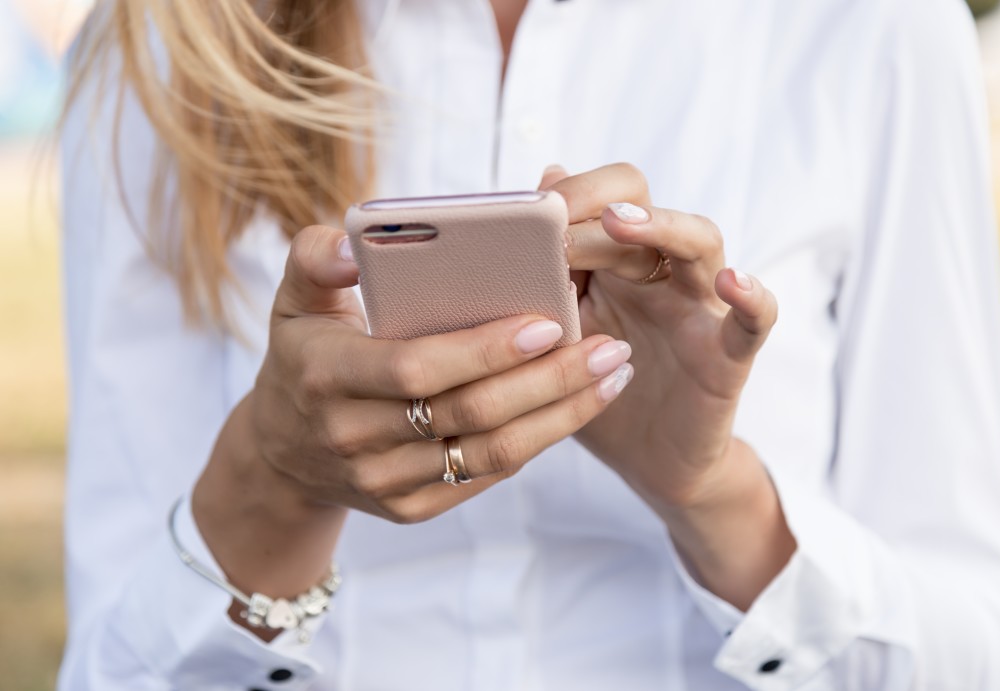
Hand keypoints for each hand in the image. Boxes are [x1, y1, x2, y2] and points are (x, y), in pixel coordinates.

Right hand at [194, 225, 632, 601]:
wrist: (282, 450)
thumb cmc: (304, 356)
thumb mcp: (292, 299)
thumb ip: (316, 257)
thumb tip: (359, 246)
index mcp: (327, 374)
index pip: (417, 368)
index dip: (485, 350)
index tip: (549, 323)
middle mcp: (352, 437)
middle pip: (469, 413)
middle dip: (548, 381)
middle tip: (609, 346)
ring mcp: (382, 481)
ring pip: (489, 453)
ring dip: (561, 415)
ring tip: (612, 375)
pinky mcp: (409, 508)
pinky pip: (485, 476)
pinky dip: (537, 441)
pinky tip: (575, 407)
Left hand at [539, 164, 777, 512]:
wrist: (646, 462)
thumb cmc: (596, 391)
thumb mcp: (556, 337)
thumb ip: (544, 278)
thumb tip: (528, 201)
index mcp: (615, 264)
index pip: (605, 200)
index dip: (571, 197)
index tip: (529, 210)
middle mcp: (661, 275)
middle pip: (645, 210)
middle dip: (596, 208)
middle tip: (554, 217)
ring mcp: (698, 309)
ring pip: (700, 244)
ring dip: (661, 227)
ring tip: (621, 224)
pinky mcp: (727, 356)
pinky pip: (752, 322)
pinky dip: (752, 298)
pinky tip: (734, 282)